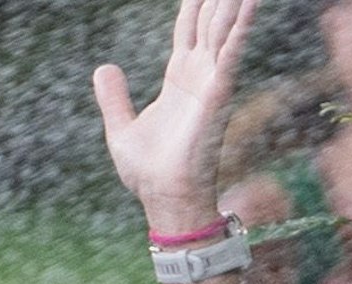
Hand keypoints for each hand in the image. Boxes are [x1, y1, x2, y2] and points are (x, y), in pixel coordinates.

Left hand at [94, 0, 260, 228]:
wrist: (163, 197)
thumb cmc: (148, 172)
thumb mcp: (120, 129)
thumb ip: (114, 97)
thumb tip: (103, 68)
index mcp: (177, 80)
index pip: (187, 31)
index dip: (193, 5)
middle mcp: (198, 76)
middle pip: (209, 23)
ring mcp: (210, 83)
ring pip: (223, 29)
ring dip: (233, 3)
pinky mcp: (217, 93)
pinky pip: (230, 52)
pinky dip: (240, 26)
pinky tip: (248, 1)